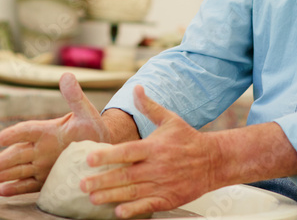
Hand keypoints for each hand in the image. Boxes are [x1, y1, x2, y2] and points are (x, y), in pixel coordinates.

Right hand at [0, 73, 109, 195]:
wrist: (100, 148)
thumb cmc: (92, 127)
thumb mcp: (85, 112)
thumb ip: (75, 97)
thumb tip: (66, 76)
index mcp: (47, 130)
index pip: (28, 130)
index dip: (14, 134)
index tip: (1, 138)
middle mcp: (41, 147)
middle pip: (18, 153)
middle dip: (4, 159)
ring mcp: (42, 164)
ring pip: (19, 169)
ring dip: (5, 173)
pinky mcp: (46, 179)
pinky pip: (28, 184)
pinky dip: (15, 187)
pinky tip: (1, 190)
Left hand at [80, 85, 220, 218]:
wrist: (214, 161)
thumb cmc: (188, 139)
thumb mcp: (170, 119)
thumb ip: (149, 107)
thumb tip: (136, 88)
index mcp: (154, 147)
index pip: (127, 151)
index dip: (108, 155)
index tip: (89, 158)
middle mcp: (156, 167)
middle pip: (125, 175)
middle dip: (102, 180)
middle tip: (82, 184)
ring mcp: (162, 184)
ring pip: (132, 192)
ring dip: (111, 196)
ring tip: (92, 198)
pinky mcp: (168, 198)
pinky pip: (148, 205)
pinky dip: (133, 209)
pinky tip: (118, 211)